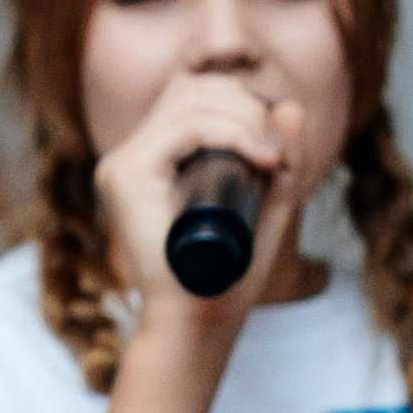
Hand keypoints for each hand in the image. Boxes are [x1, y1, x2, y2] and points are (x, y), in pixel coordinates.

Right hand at [95, 68, 309, 350]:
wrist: (197, 324)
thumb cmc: (229, 276)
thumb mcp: (269, 206)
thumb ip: (284, 162)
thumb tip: (289, 104)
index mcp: (156, 156)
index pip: (193, 93)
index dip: (238, 95)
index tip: (274, 139)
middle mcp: (133, 154)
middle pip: (192, 89)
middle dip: (246, 107)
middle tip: (277, 157)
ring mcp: (123, 163)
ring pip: (190, 103)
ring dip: (243, 120)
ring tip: (272, 161)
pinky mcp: (125, 176)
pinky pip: (181, 129)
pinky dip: (227, 133)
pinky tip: (257, 156)